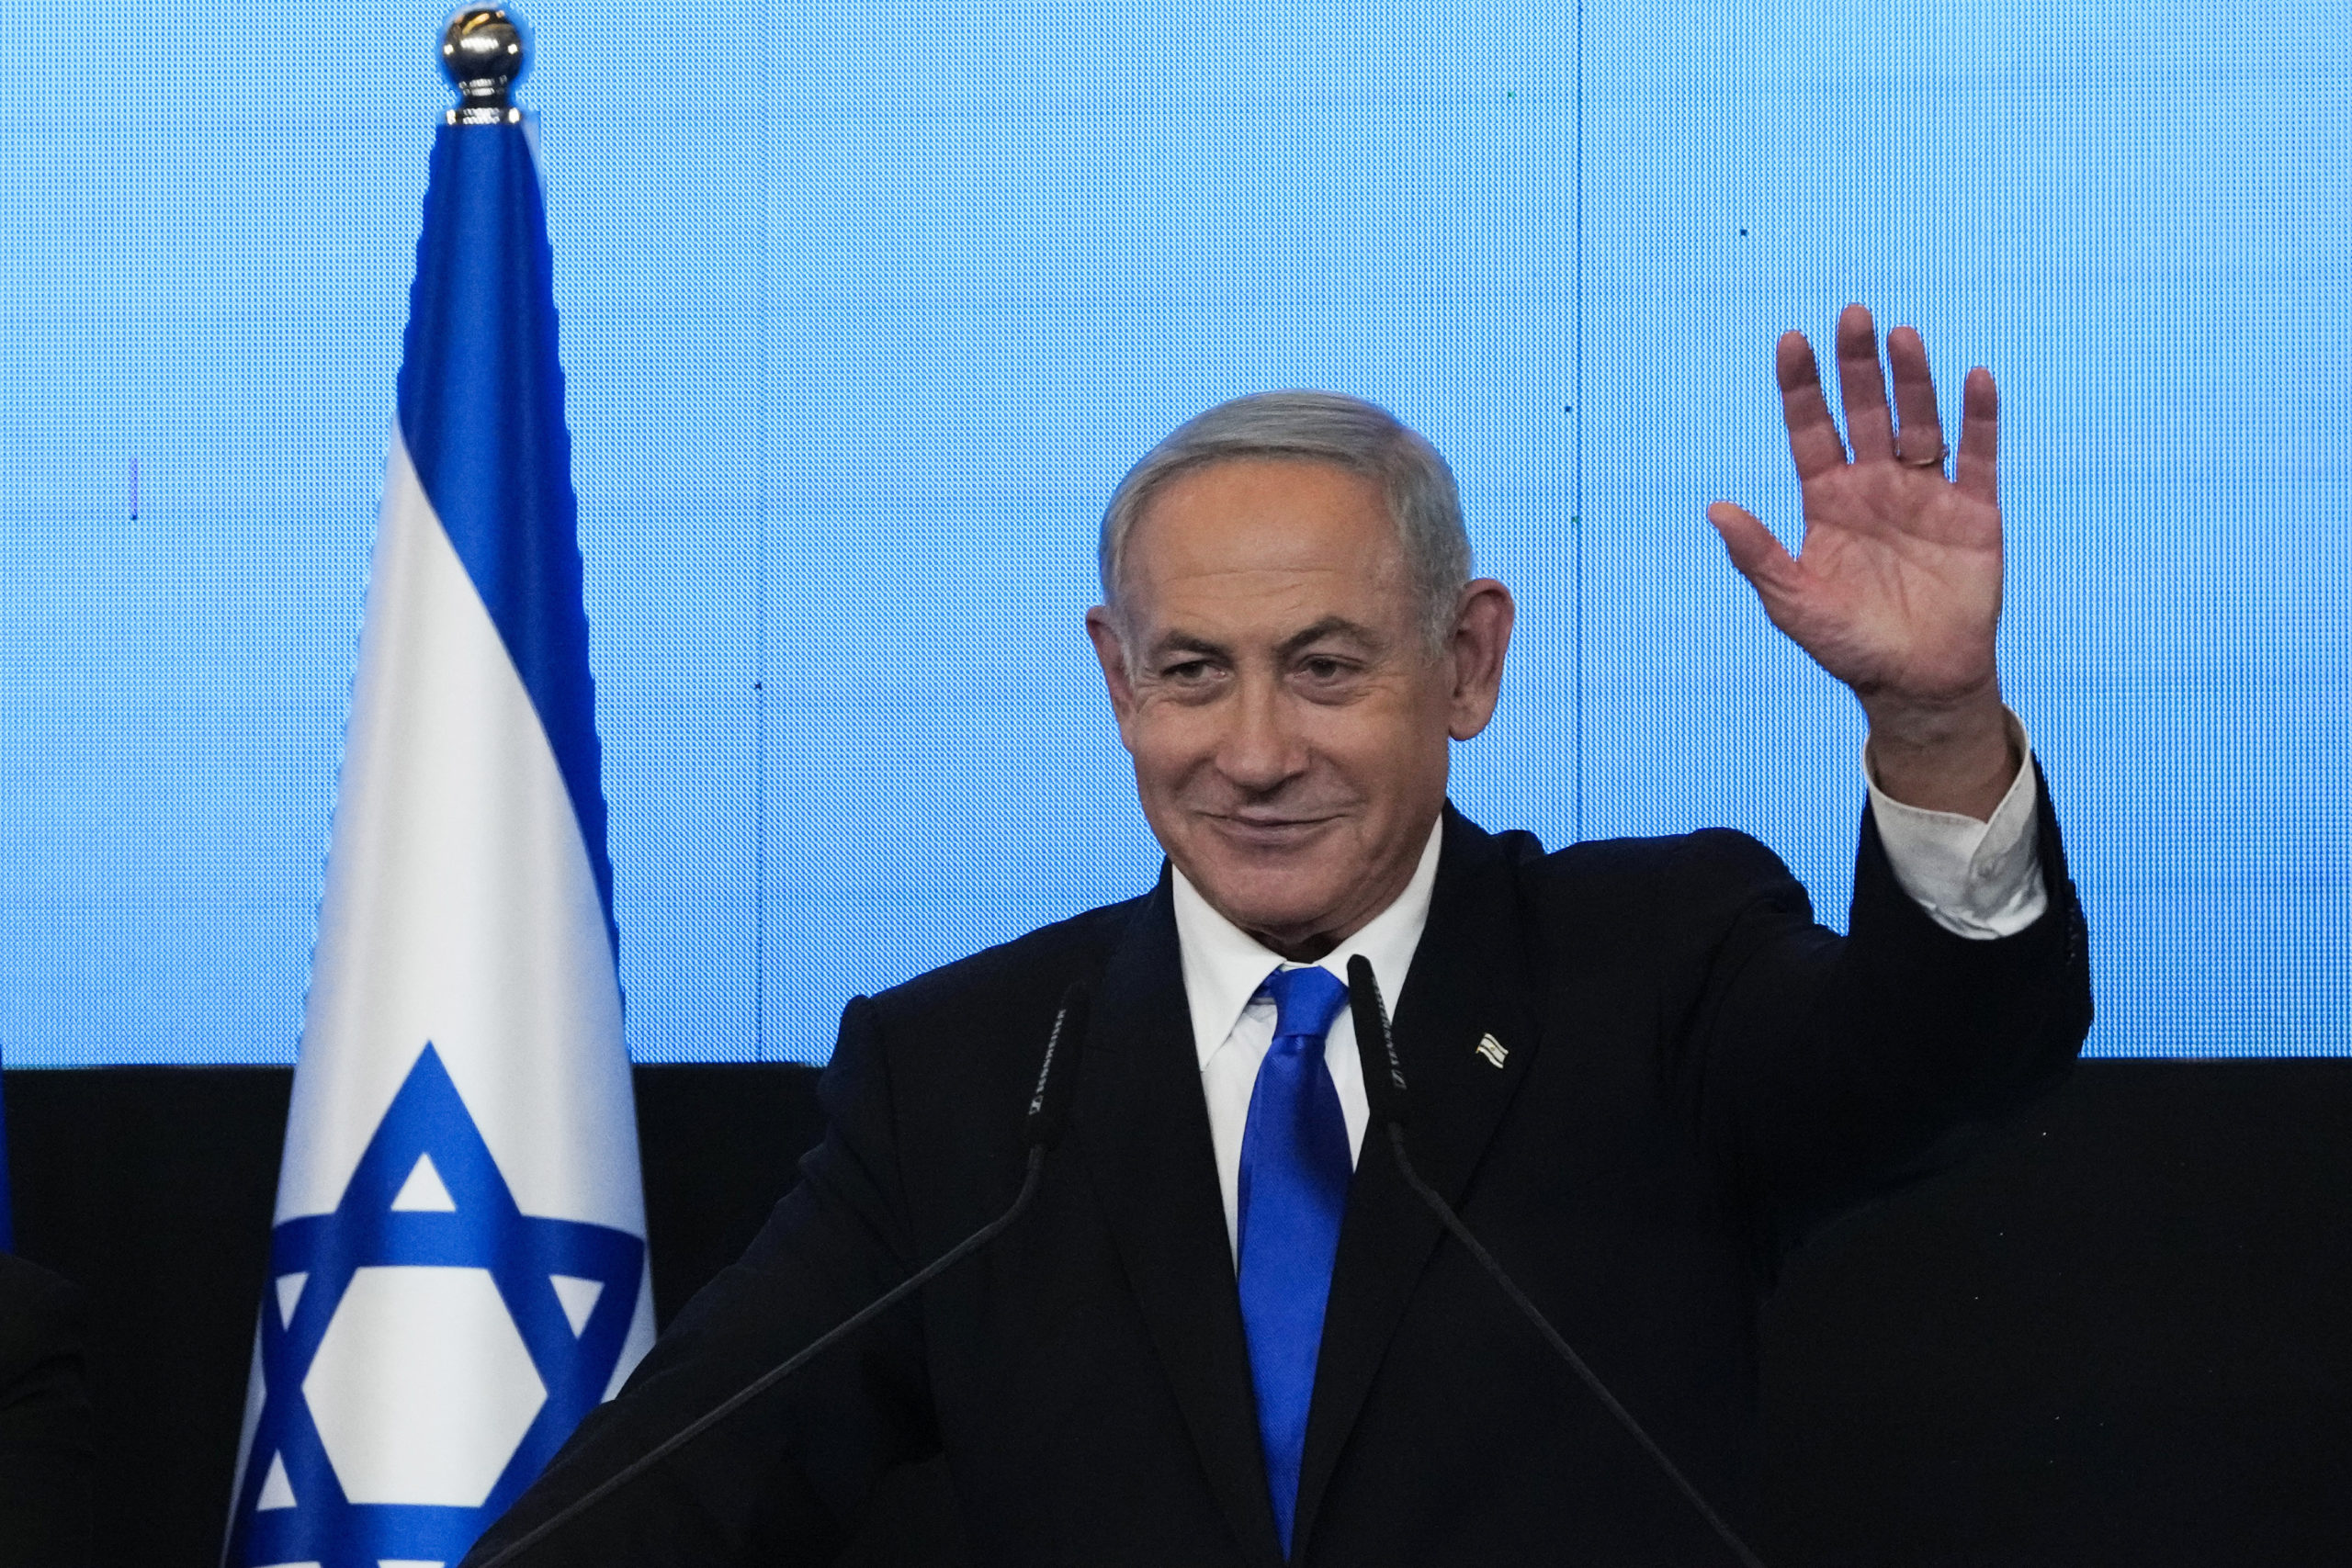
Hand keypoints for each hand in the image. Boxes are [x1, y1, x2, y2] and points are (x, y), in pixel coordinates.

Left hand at [1707, 304, 2015, 817]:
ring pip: (1918, 422)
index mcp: (1827, 501)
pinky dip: (1978, 419)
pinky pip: (1977, 456)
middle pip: (1864, 411)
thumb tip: (1714, 509)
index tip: (1792, 341)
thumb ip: (1758, 555)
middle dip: (1857, 365)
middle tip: (1852, 315)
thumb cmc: (1848, 644)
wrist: (1917, 682)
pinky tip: (1974, 380)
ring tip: (1902, 338)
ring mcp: (1925, 494)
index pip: (1810, 430)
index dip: (1802, 388)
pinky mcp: (1974, 511)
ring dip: (1911, 381)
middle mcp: (1874, 486)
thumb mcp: (1793, 602)